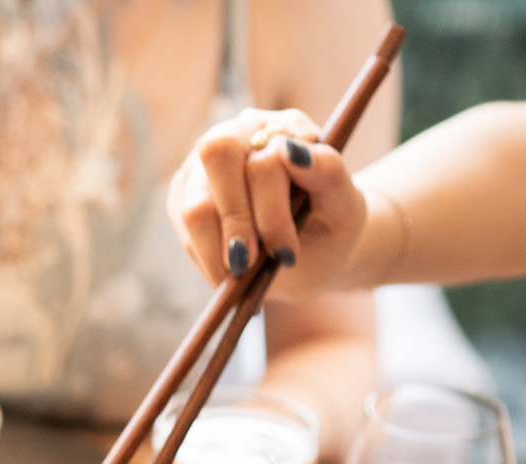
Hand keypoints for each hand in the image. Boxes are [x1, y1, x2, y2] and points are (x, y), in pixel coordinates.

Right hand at [168, 109, 365, 297]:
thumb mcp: (343, 208)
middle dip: (235, 220)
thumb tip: (290, 151)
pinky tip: (229, 269)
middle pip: (217, 155)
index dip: (272, 211)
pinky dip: (206, 256)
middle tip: (248, 264)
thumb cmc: (329, 227)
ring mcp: (208, 161)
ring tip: (243, 274)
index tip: (286, 254)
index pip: (267, 158)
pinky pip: (182, 226)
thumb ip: (329, 172)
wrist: (311, 250)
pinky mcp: (184, 192)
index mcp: (288, 127)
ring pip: (194, 202)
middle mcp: (242, 133)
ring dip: (217, 248)